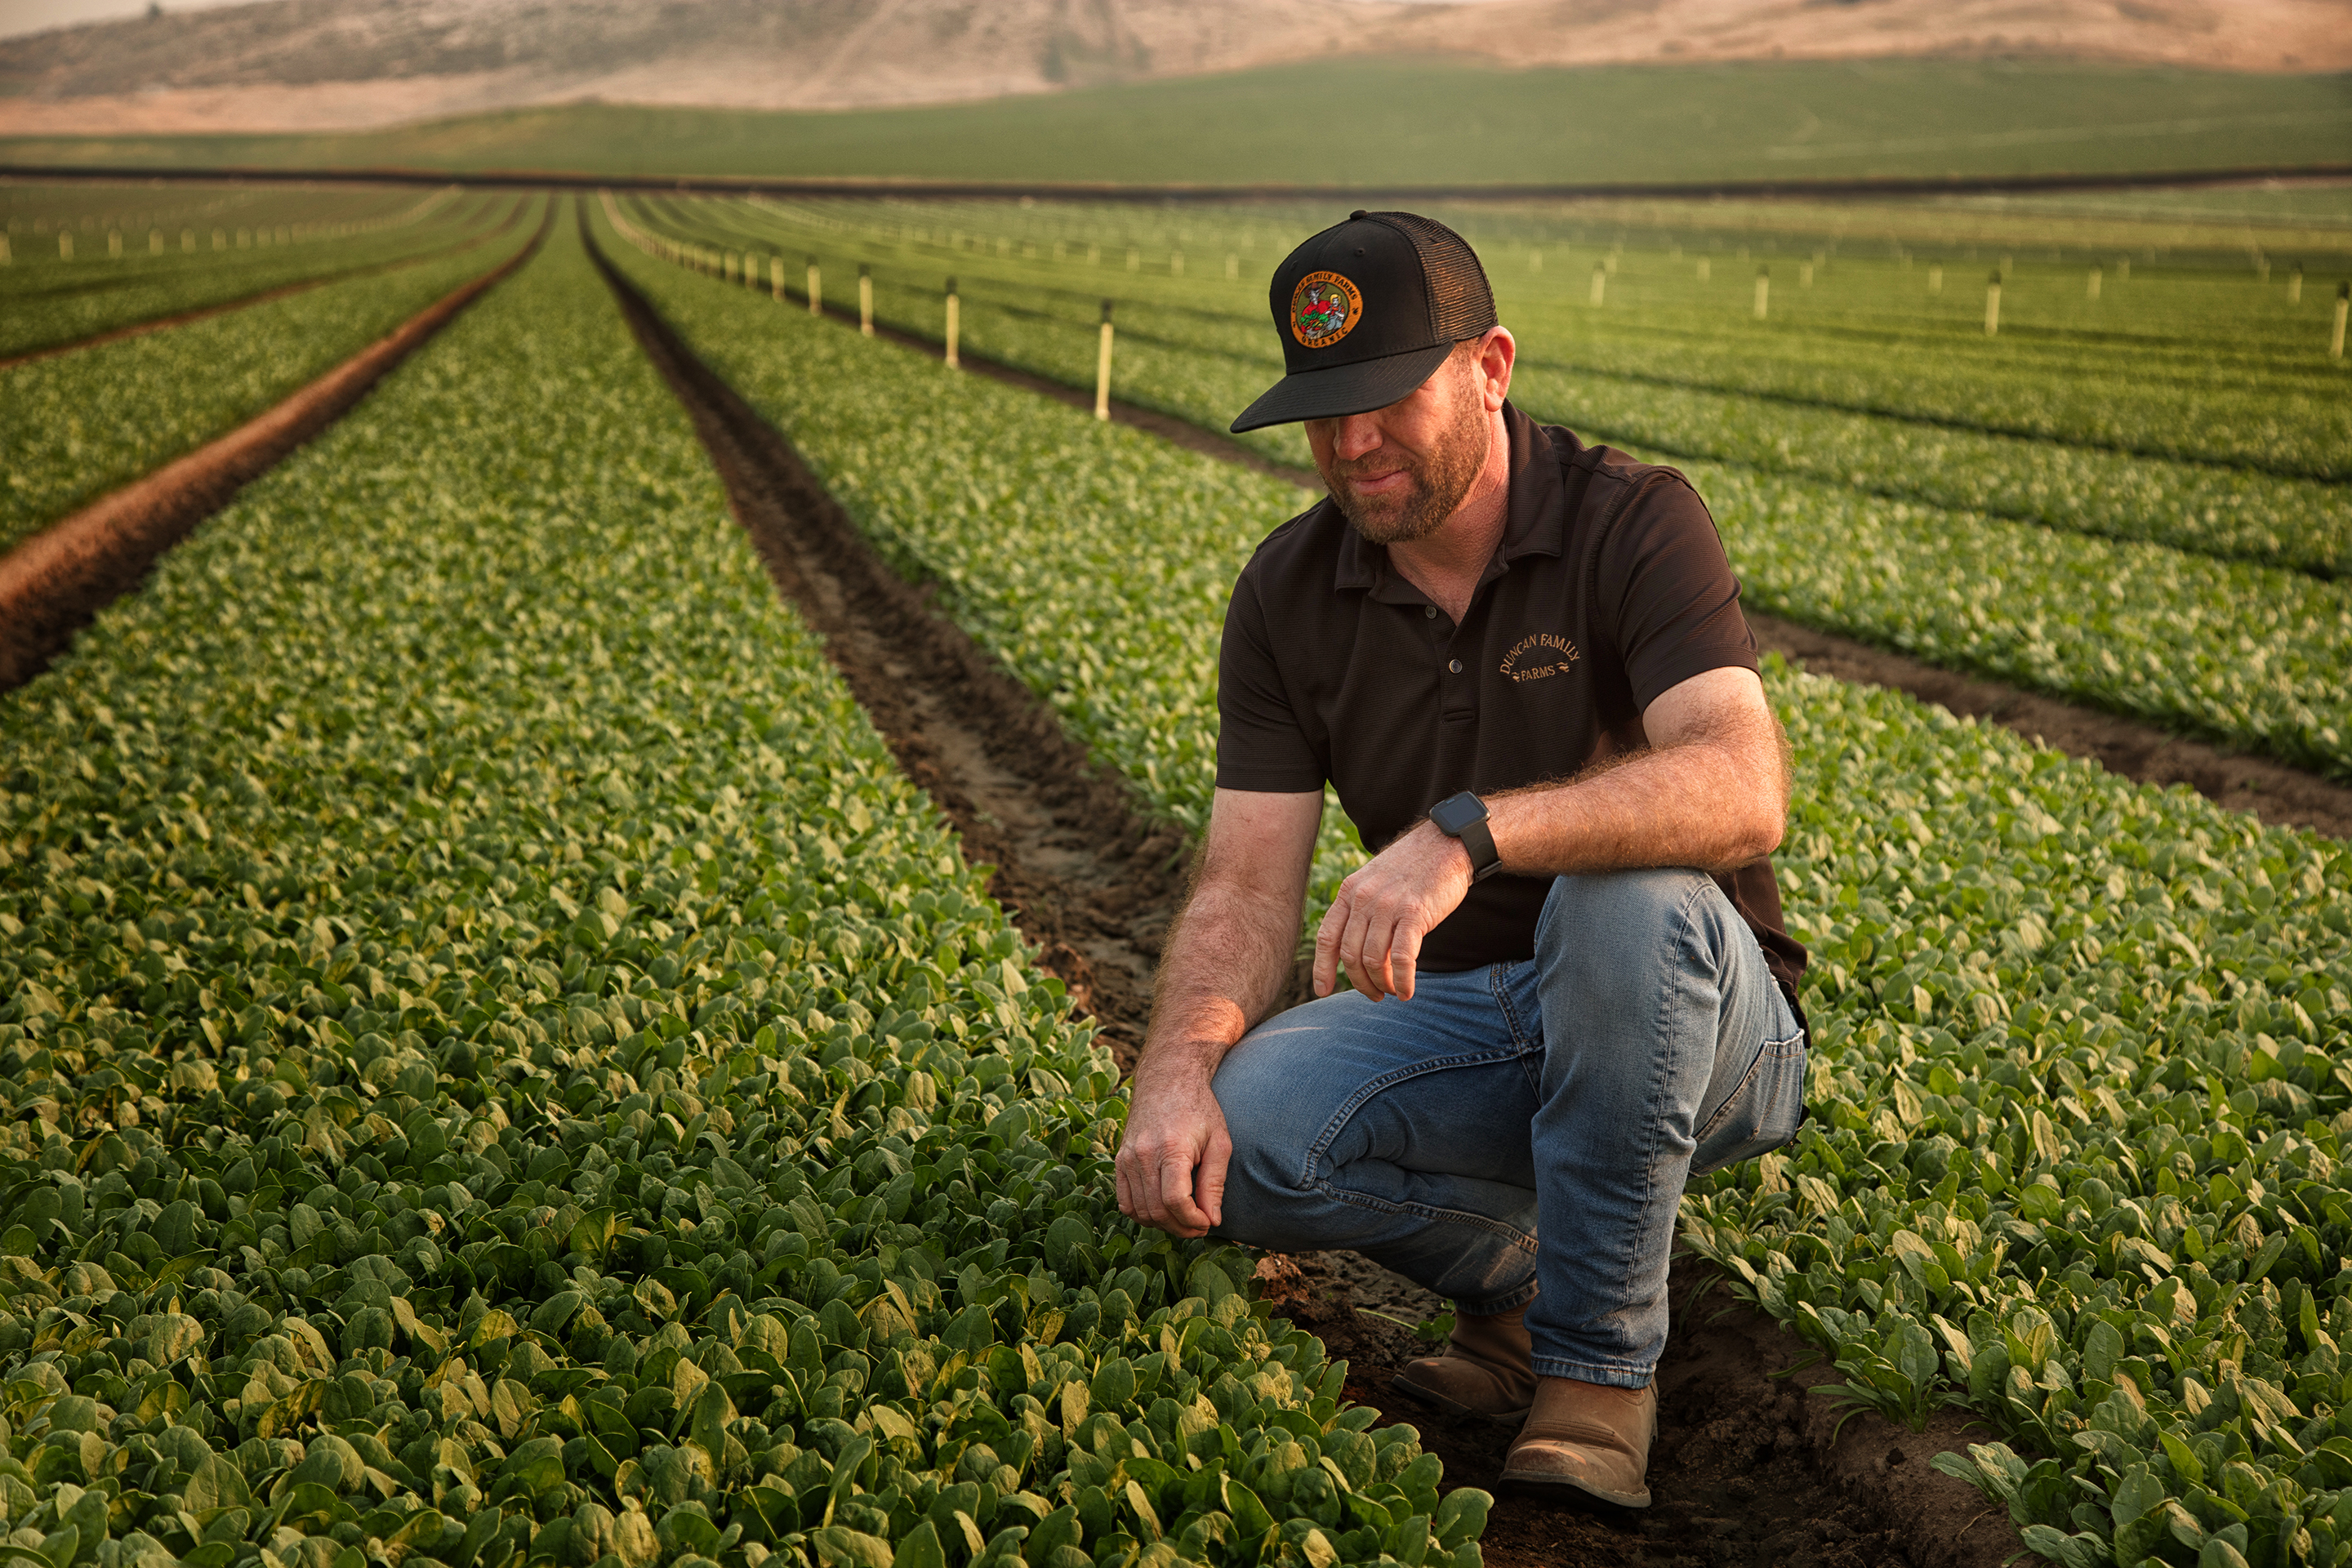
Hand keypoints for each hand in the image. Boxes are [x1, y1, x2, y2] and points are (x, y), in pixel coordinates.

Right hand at [1115, 1060, 1231, 1238]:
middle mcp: (1143, 1155)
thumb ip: (1214, 1183)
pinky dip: (1142, 1214)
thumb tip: (1212, 1220)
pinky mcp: (1120, 1160)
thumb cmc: (1199, 1109)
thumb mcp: (1219, 1142)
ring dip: (1163, 1224)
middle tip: (1199, 1225)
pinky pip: (1125, 1201)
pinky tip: (1162, 1210)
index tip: (1207, 1222)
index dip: (1193, 1221)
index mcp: (1171, 1149)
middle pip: (1157, 1211)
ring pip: (1140, 1211)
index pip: (1176, 1201)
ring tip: (1183, 1219)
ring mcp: (1127, 1158)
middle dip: (1180, 1227)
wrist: (1167, 1079)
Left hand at [1314, 821, 1473, 1001]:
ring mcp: (1388, 906)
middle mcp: (1364, 898)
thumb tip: (1356, 949)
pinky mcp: (1415, 914)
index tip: (1323, 990)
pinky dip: (1403, 981)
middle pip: (1350, 955)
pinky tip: (1407, 991)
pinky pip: (1402, 958)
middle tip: (1374, 995)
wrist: (1446, 844)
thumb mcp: (1375, 880)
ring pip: (1373, 960)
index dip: (1322, 968)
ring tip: (1392, 992)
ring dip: (1382, 984)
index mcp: (1350, 891)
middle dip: (1360, 982)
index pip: (1327, 937)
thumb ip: (1362, 909)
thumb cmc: (1413, 867)